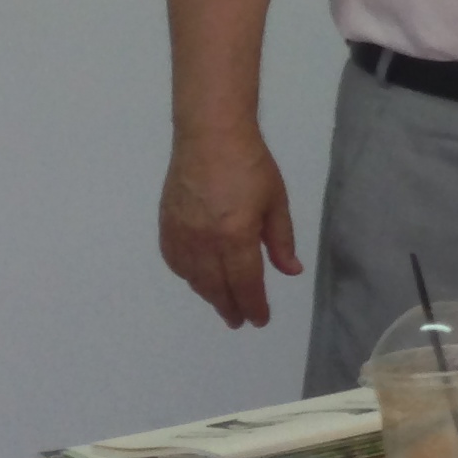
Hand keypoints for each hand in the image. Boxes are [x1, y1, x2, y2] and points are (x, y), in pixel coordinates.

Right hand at [158, 126, 302, 327]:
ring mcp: (181, 235)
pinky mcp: (166, 225)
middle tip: (240, 320)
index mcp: (235, 236)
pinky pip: (176, 262)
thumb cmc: (250, 165)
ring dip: (208, 294)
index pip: (245, 283)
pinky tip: (197, 278)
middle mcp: (204, 242)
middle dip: (230, 307)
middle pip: (216, 286)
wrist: (209, 137)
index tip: (259, 320)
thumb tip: (290, 271)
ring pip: (194, 278)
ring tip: (222, 303)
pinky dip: (188, 276)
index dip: (253, 305)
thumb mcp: (276, 202)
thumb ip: (280, 240)